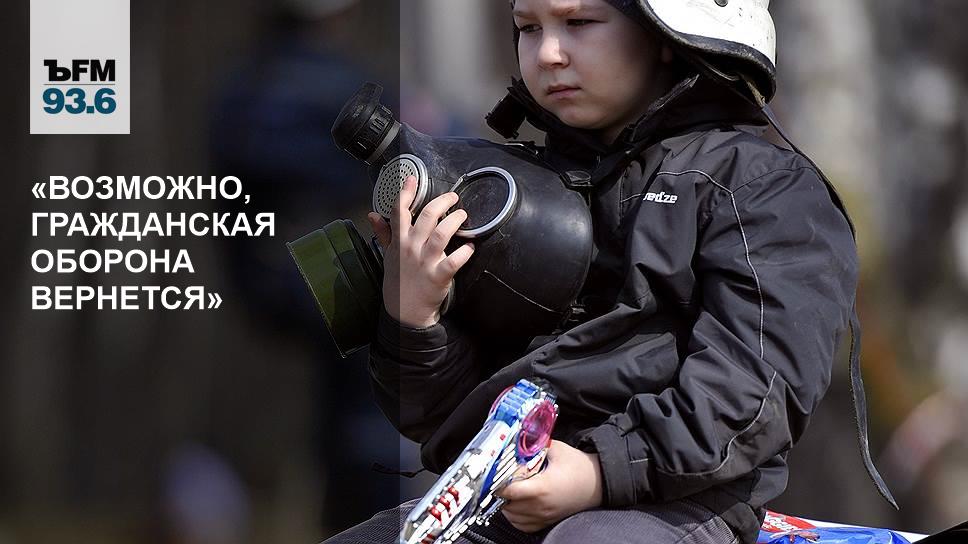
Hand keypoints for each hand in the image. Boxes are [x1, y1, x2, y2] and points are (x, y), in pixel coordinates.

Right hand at [367, 175, 473, 327]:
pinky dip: (465, 252)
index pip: (399, 212)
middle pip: (427, 216)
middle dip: (442, 202)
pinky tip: (470, 247)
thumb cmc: (398, 281)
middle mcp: (411, 248)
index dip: (406, 193)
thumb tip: (373, 214)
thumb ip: (384, 233)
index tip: (413, 179)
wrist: (404, 312)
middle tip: (452, 198)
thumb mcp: (388, 256)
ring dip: (455, 221)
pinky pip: (454, 260)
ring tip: (462, 215)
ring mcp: (425, 262)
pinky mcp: (439, 276)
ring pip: (442, 233)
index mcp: (399, 241)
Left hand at [496, 440, 603, 532]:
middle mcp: (541, 506)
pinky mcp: (547, 522)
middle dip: (500, 493)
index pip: (509, 491)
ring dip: (506, 505)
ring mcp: (544, 517)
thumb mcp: (556, 449)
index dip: (497, 483)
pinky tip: (517, 503)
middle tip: (500, 479)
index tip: (494, 475)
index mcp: (542, 488)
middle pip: (507, 506)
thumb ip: (535, 444)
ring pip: (512, 518)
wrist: (598, 483)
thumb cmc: (579, 467)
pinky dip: (515, 516)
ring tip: (508, 490)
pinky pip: (522, 525)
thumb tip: (518, 438)